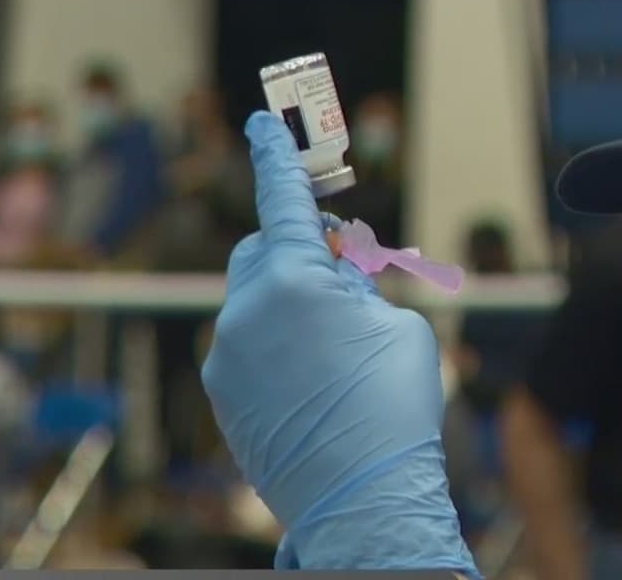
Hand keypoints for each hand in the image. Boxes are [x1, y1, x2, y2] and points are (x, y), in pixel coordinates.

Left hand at [202, 111, 476, 574]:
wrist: (363, 497)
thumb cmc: (394, 406)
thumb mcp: (397, 326)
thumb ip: (359, 285)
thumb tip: (337, 275)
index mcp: (294, 281)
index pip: (282, 200)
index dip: (276, 156)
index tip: (263, 123)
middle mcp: (246, 311)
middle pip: (264, 250)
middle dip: (298, 251)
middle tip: (343, 274)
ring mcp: (227, 356)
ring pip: (255, 302)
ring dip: (289, 305)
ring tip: (336, 351)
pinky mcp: (224, 393)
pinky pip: (247, 345)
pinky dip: (276, 346)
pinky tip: (314, 384)